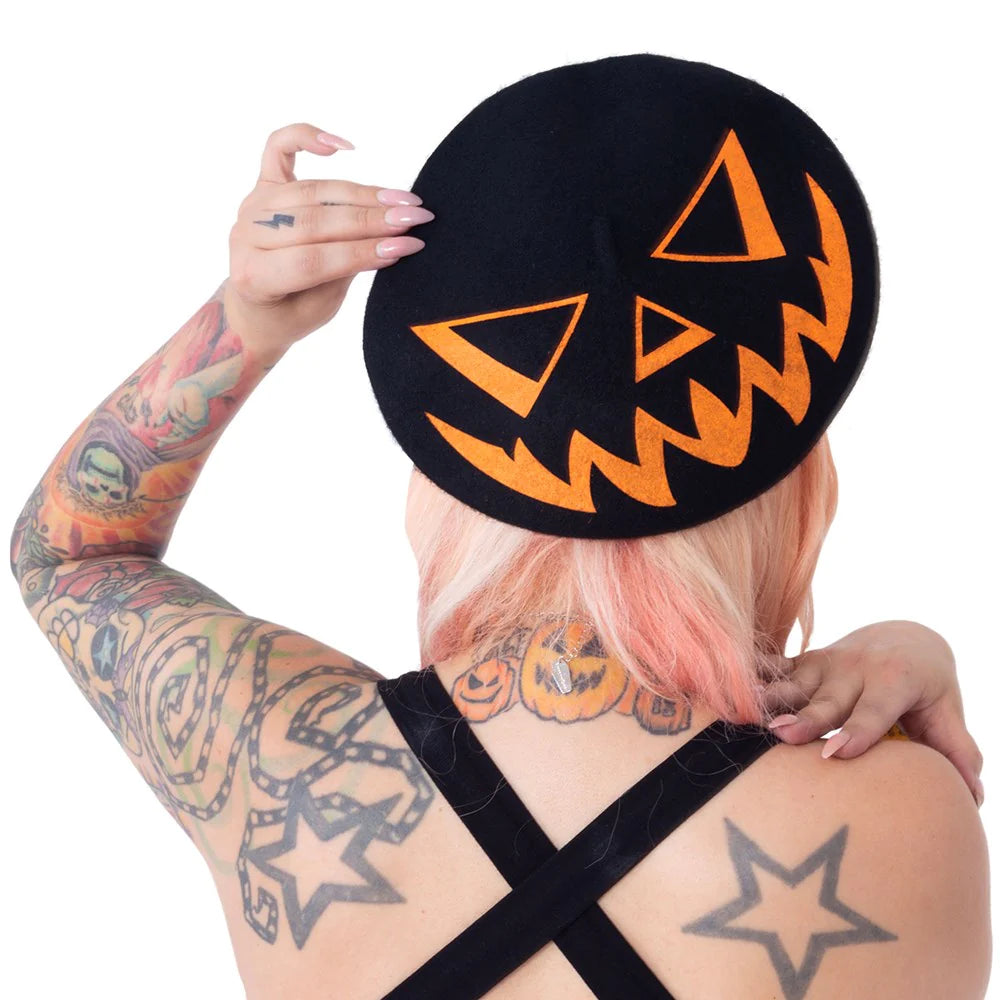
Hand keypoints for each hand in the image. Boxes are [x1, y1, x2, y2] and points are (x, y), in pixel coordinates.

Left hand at [223, 122, 431, 358]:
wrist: (254, 308)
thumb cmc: (290, 313)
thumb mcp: (320, 306)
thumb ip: (345, 270)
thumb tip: (393, 241)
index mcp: (253, 275)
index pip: (314, 259)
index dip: (363, 251)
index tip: (407, 246)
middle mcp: (248, 234)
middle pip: (315, 220)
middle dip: (371, 220)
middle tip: (415, 220)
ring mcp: (253, 205)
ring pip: (313, 190)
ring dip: (363, 193)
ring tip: (403, 200)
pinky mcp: (261, 184)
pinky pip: (279, 147)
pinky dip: (307, 137)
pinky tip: (342, 146)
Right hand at [762, 620, 983, 806]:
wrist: (904, 636)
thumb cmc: (928, 687)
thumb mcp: (947, 711)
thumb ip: (958, 750)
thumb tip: (972, 797)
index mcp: (895, 679)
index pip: (875, 710)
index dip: (857, 732)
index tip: (835, 755)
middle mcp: (856, 667)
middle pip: (828, 699)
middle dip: (805, 718)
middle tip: (783, 737)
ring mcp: (825, 662)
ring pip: (794, 684)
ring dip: (769, 700)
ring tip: (745, 716)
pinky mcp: (803, 661)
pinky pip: (774, 668)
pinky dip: (751, 676)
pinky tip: (727, 687)